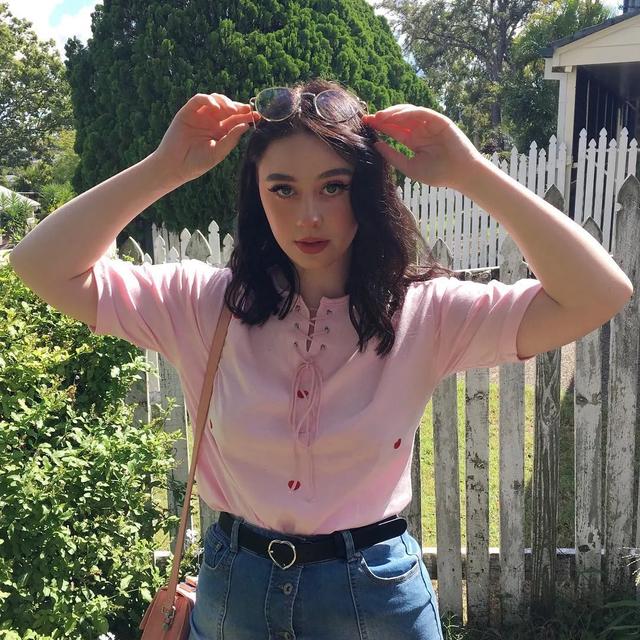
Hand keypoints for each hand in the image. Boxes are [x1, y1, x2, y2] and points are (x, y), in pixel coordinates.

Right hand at [152, 93, 260, 186]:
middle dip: (238, 107)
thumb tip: (246, 125)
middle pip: (228, 107)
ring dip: (225, 102)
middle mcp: (212, 121)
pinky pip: (198, 100)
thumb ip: (231, 138)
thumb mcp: (218, 152)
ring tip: (231, 111)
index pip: (236, 119)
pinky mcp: (187, 112)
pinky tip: (215, 107)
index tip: (257, 115)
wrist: (176, 167)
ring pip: (215, 100)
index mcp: (221, 131)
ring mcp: (200, 115)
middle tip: (246, 110)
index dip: (247, 115)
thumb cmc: (197, 163)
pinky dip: (208, 100)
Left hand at [362, 105, 482, 190]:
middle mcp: (420, 130)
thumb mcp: (409, 167)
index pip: (393, 130)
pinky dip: (407, 114)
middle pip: (398, 120)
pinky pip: (421, 113)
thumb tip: (375, 145)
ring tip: (379, 117)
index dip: (380, 127)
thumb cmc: (437, 174)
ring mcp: (429, 124)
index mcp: (413, 141)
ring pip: (408, 113)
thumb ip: (393, 156)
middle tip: (368, 119)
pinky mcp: (439, 120)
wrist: (460, 175)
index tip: (365, 126)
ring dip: (392, 113)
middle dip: (383, 118)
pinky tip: (394, 118)